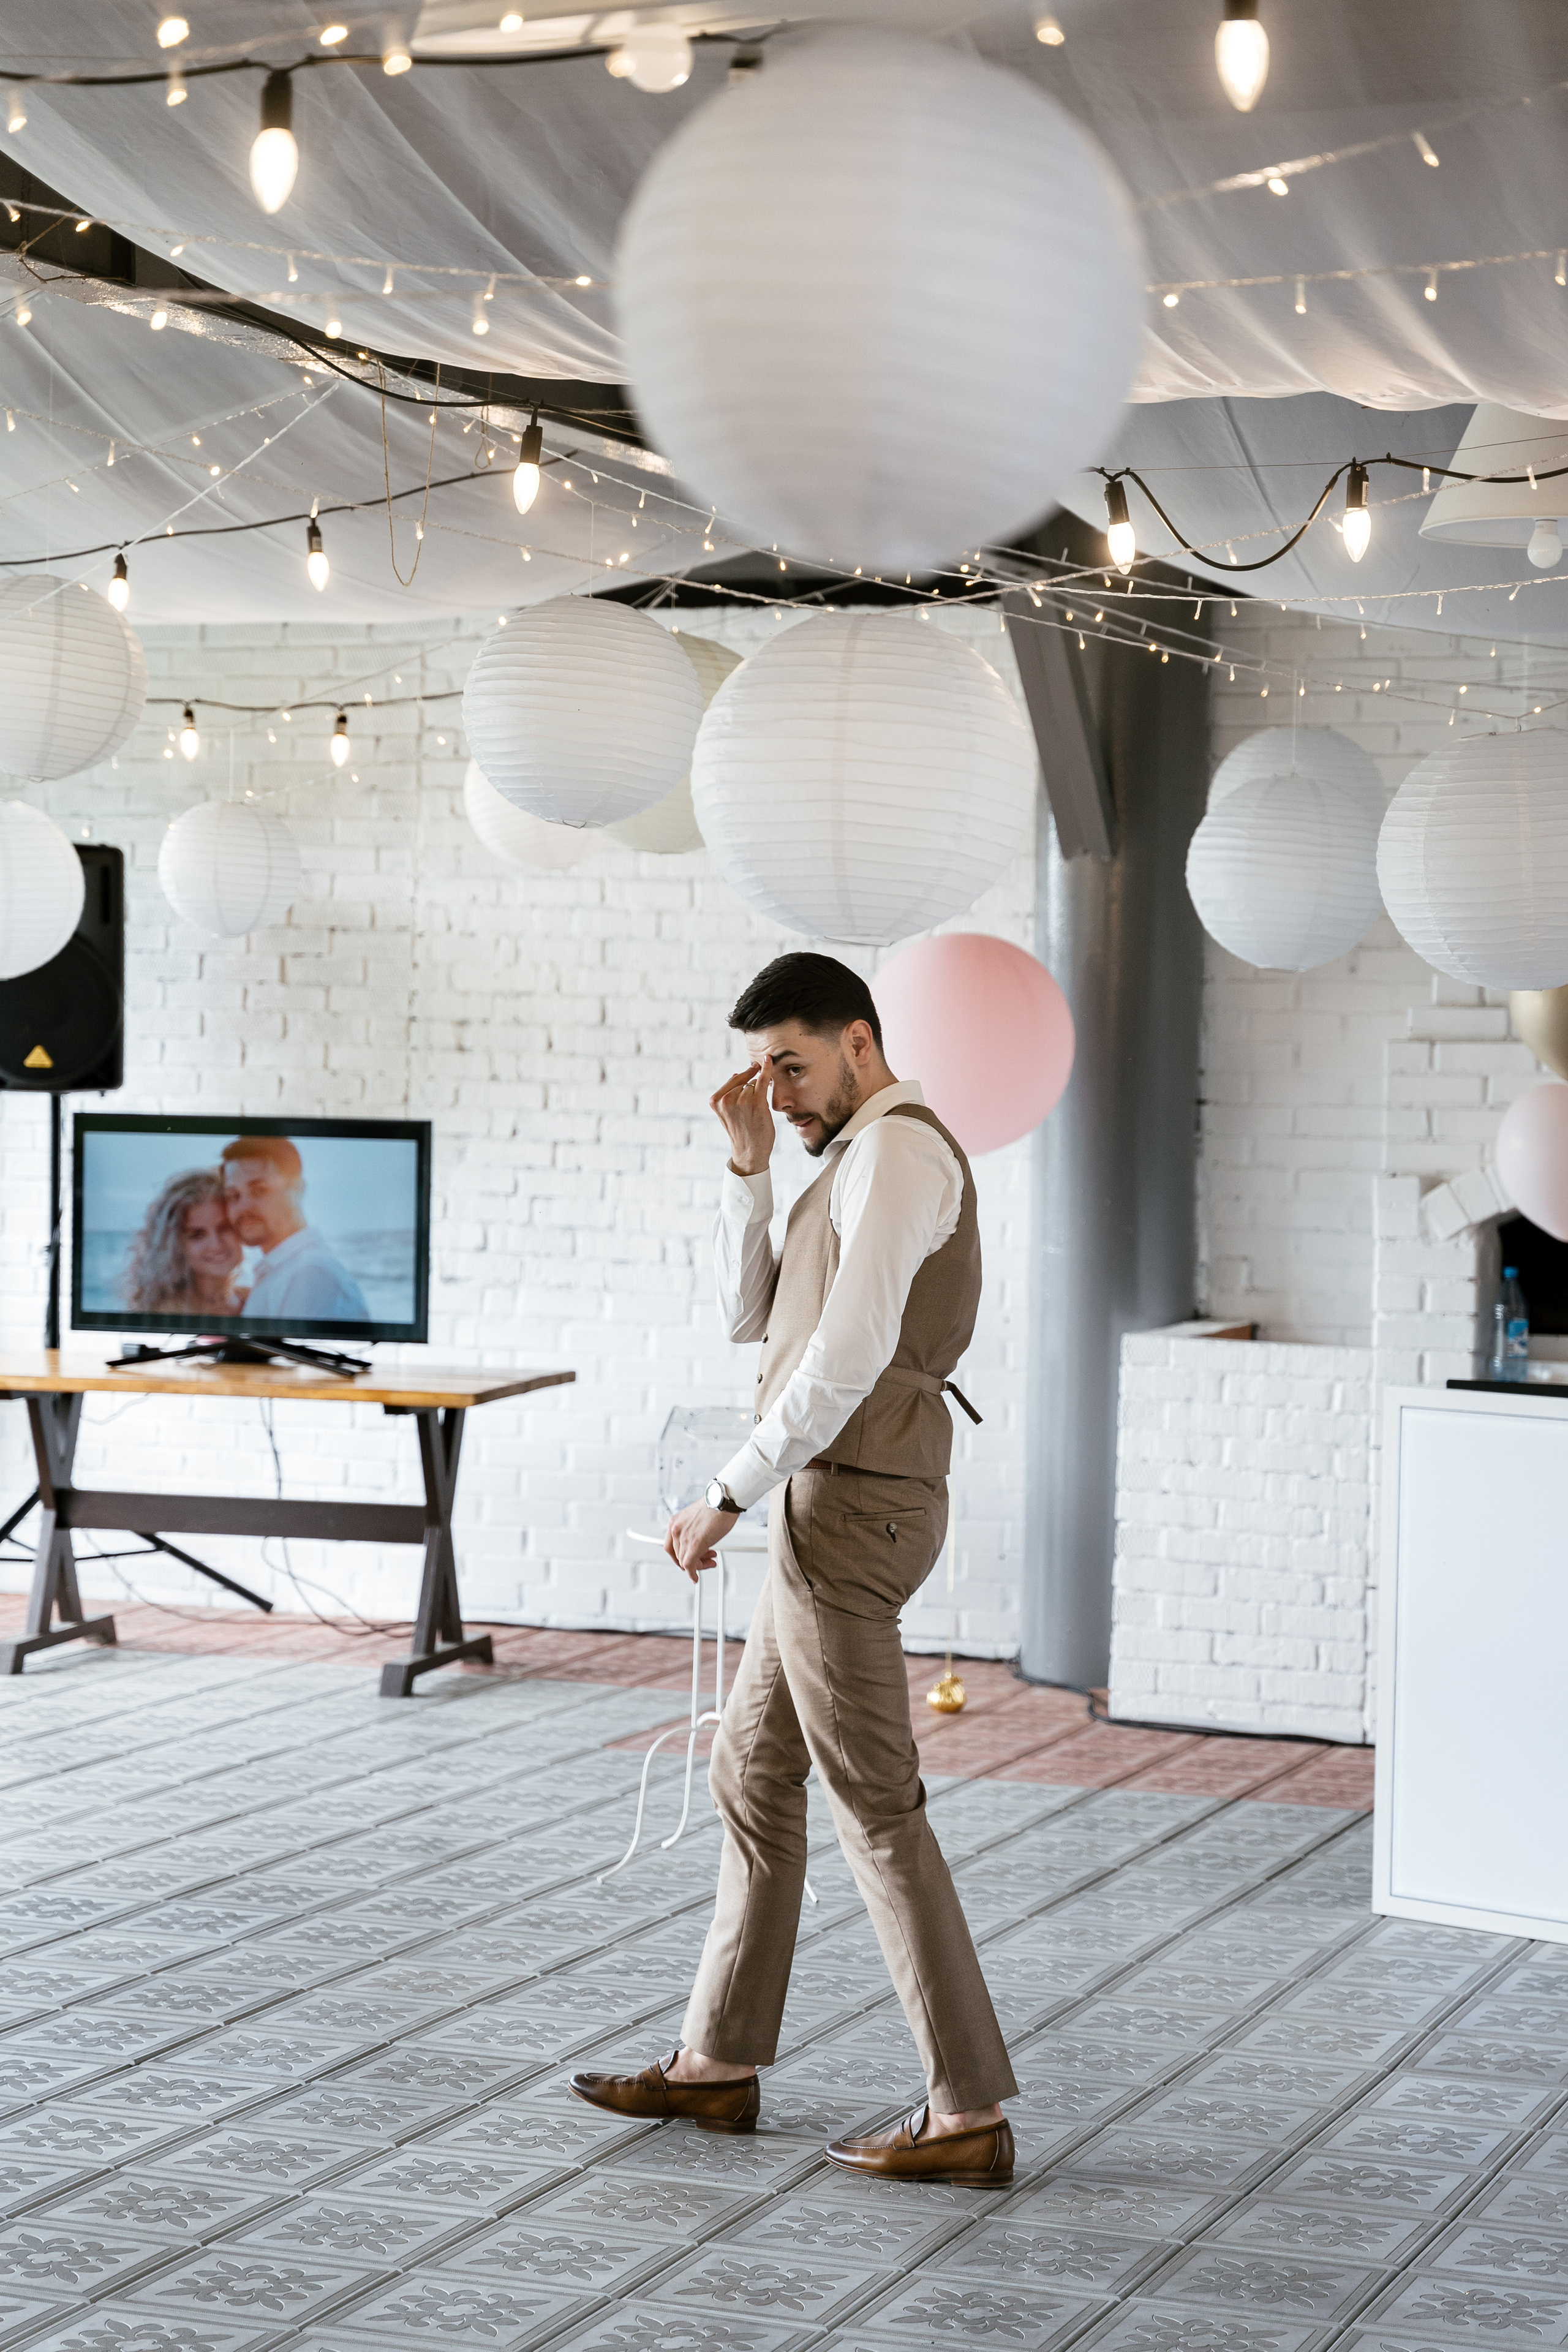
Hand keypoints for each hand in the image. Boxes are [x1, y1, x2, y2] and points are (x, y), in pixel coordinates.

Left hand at [666, 1503, 737, 1582]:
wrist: (723, 1501)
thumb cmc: (715, 1507)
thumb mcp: (696, 1519)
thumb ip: (691, 1532)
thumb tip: (696, 1546)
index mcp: (674, 1522)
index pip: (671, 1547)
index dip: (680, 1556)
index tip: (689, 1559)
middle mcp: (675, 1530)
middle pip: (678, 1555)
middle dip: (692, 1560)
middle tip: (705, 1560)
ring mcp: (683, 1537)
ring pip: (684, 1561)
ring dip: (698, 1565)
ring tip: (709, 1562)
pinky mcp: (694, 1545)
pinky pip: (689, 1565)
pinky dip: (692, 1574)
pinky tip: (696, 1577)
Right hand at [711, 1059, 774, 1175]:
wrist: (750, 1152)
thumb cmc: (742, 1132)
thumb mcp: (727, 1113)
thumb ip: (729, 1094)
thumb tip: (736, 1073)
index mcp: (716, 1101)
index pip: (734, 1081)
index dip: (744, 1081)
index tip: (752, 1076)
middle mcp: (726, 1099)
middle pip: (744, 1081)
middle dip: (751, 1090)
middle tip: (751, 1109)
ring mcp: (741, 1100)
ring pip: (754, 1084)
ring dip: (759, 1094)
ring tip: (756, 1113)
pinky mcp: (756, 1102)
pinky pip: (762, 1080)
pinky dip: (767, 1069)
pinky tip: (768, 1060)